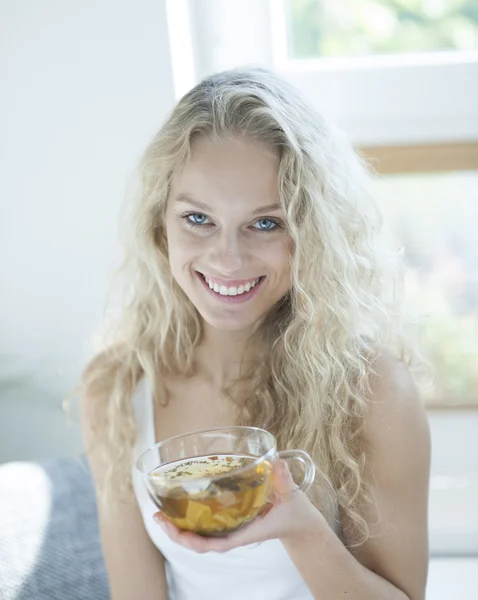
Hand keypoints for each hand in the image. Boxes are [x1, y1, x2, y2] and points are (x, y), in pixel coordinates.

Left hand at [153, 460, 325, 552]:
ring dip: (179, 529)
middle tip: (157, 517)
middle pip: (201, 543)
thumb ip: (284, 480)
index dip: (196, 542)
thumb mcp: (292, 496)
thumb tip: (277, 463)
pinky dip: (190, 521)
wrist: (300, 524)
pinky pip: (207, 527)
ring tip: (159, 514)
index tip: (179, 533)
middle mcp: (235, 533)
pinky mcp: (232, 522)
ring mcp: (232, 529)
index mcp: (247, 532)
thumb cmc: (295, 513)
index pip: (218, 544)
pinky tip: (179, 508)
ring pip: (200, 537)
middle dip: (178, 535)